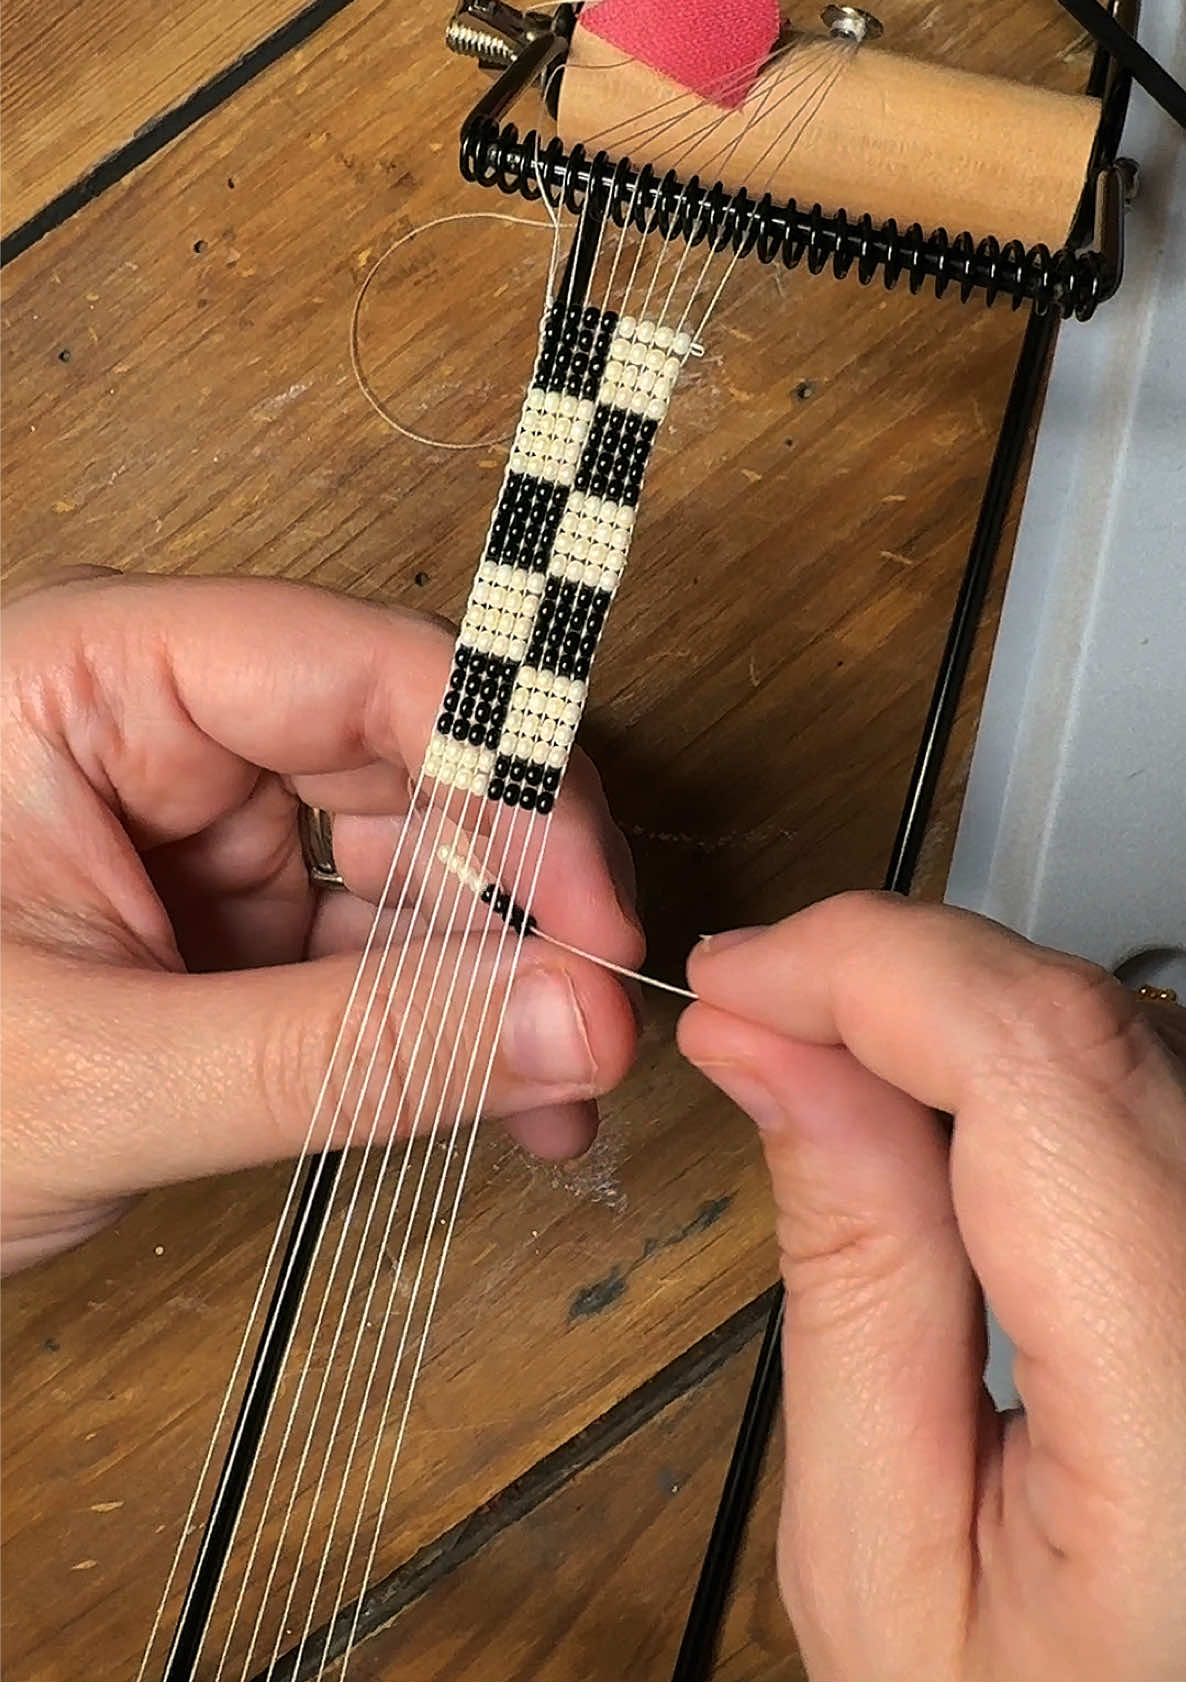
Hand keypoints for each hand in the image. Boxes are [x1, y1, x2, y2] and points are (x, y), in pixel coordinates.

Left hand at [2, 572, 641, 1273]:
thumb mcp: (94, 1076)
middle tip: (589, 1026)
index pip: (367, 673)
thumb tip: (564, 1020)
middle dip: (516, 902)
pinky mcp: (209, 920)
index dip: (516, 785)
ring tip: (550, 1094)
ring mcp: (187, 826)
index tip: (597, 924)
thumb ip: (343, 1050)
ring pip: (406, 866)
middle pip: (411, 764)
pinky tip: (491, 1095)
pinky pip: (364, 947)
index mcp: (94, 676)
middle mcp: (154, 727)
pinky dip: (435, 1025)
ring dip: (490, 979)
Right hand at [678, 893, 1185, 1678]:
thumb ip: (845, 1279)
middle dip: (894, 983)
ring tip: (836, 1078)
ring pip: (1125, 1033)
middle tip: (760, 1016)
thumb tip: (777, 1056)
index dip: (868, 970)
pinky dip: (1031, 1068)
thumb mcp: (881, 1550)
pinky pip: (1154, 1088)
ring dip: (960, 1021)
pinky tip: (948, 1118)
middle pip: (1090, 1025)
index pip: (1042, 1062)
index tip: (739, 980)